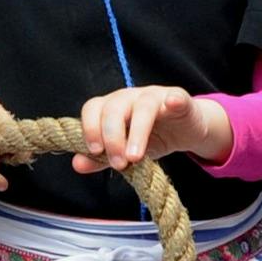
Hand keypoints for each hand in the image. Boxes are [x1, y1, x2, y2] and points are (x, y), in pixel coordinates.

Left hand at [72, 83, 231, 173]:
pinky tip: (172, 104)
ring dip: (137, 132)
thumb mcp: (124, 151)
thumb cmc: (152, 137)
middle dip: (112, 137)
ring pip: (143, 107)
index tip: (94, 151)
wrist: (185, 131)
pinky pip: (176, 97)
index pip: (93, 108)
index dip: (90, 127)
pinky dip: (174, 100)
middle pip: (114, 107)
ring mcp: (155, 96)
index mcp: (112, 106)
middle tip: (118, 164)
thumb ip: (101, 158)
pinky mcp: (179, 99)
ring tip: (135, 157)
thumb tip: (76, 164)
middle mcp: (130, 97)